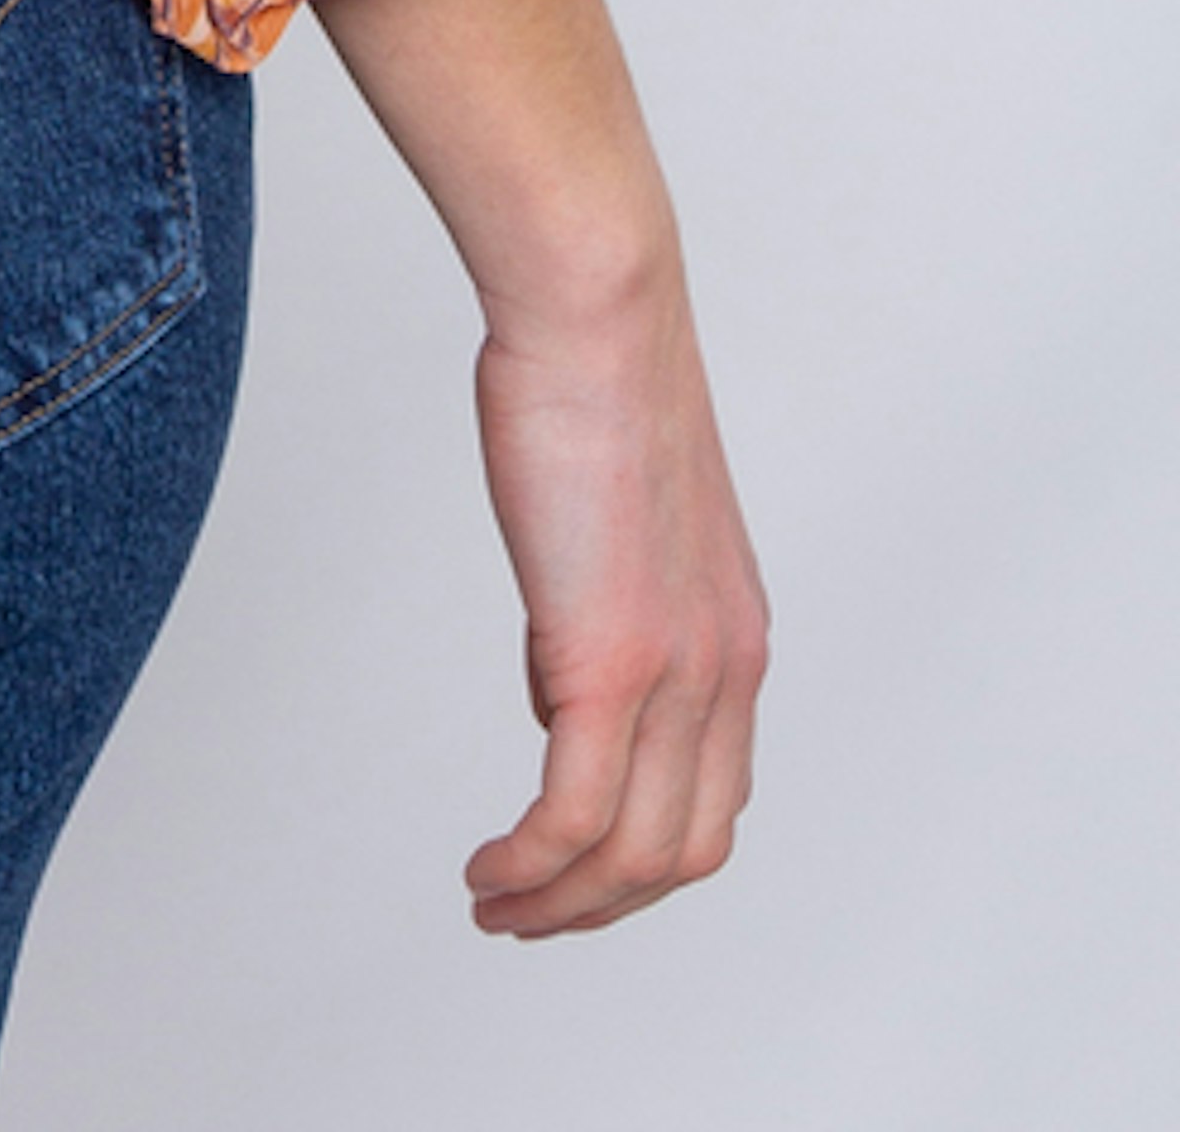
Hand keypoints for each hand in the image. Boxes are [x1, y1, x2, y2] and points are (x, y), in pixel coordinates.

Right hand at [456, 257, 769, 934]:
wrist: (598, 307)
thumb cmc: (591, 380)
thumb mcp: (621, 522)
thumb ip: (607, 610)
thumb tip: (559, 690)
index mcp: (734, 637)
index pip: (711, 797)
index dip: (644, 858)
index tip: (573, 870)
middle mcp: (724, 670)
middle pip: (683, 850)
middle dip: (604, 907)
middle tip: (527, 916)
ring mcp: (674, 671)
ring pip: (634, 855)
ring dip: (561, 905)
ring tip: (496, 908)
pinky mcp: (609, 658)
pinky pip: (576, 816)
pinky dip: (533, 868)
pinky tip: (490, 872)